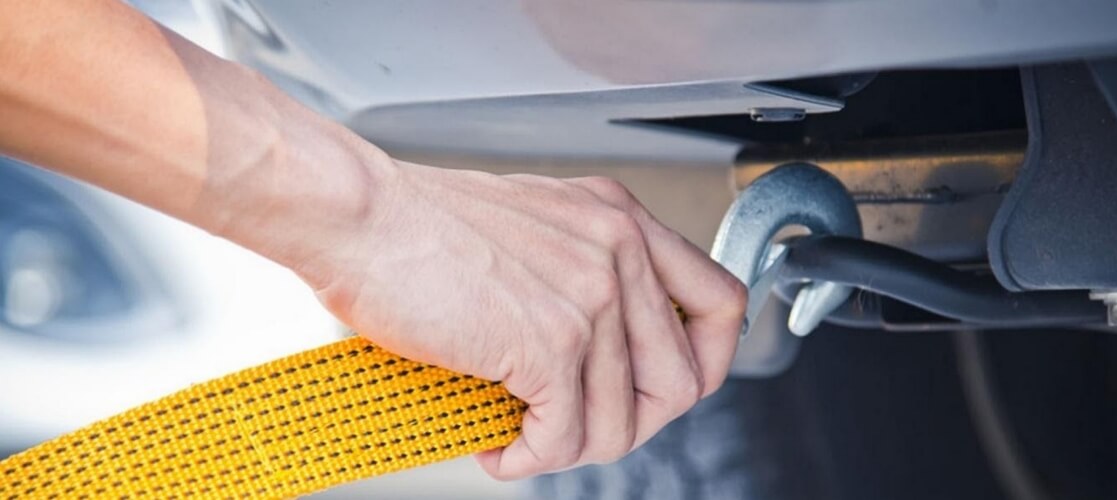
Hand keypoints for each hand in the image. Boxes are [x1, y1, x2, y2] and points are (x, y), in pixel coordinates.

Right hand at [298, 162, 746, 478]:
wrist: (358, 216)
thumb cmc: (419, 223)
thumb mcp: (534, 226)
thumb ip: (583, 271)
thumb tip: (601, 355)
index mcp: (620, 221)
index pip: (720, 304)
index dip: (707, 362)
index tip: (663, 390)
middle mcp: (619, 252)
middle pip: (681, 381)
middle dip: (629, 422)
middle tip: (573, 426)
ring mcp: (591, 298)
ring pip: (622, 423)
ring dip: (570, 448)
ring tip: (524, 438)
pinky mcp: (551, 342)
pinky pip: (566, 438)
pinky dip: (531, 458)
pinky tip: (498, 444)